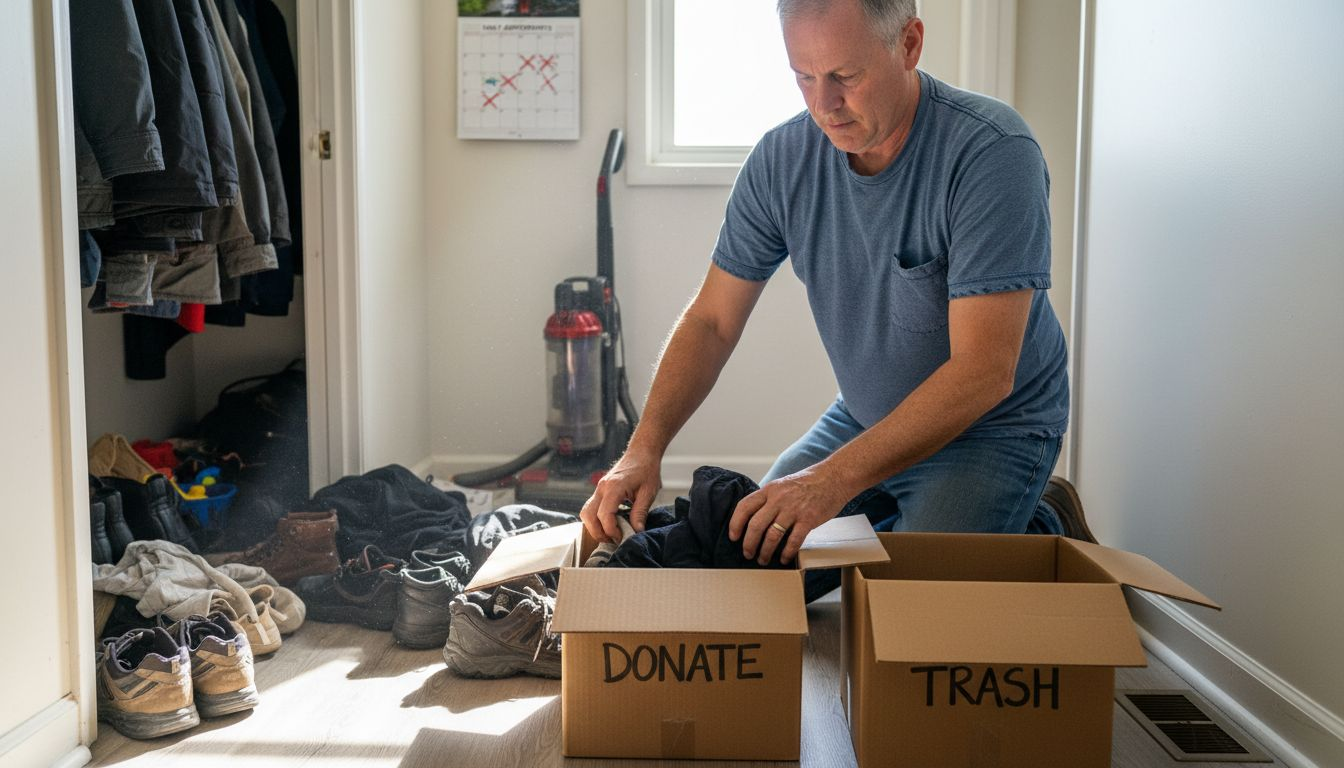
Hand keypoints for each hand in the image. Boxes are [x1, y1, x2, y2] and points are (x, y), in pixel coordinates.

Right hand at [579, 448, 662, 542]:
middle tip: (614, 540)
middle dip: (598, 532)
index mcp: (614, 487)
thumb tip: (636, 532)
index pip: (604, 515)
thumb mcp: (648, 492)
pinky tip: (611, 523)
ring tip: (611, 534)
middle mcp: (602, 488)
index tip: (622, 537)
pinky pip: (591, 508)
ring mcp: (599, 488)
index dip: (611, 531)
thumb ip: (640, 513)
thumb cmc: (646, 469)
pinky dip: (596, 519)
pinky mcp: (600, 490)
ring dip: (594, 527)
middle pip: (588, 516)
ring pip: (586, 512)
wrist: (641, 453)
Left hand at [728, 467, 850, 564]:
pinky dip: (786, 553)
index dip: (735, 524)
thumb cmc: (807, 483)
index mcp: (769, 490)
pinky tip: (784, 559)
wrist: (833, 478)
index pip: (744, 507)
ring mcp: (793, 510)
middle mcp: (778, 499)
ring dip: (765, 551)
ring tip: (763, 559)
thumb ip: (768, 499)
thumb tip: (753, 517)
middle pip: (755, 525)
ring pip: (772, 536)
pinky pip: (793, 541)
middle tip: (747, 553)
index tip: (733, 537)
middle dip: (749, 543)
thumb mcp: (782, 485)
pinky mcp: (808, 519)